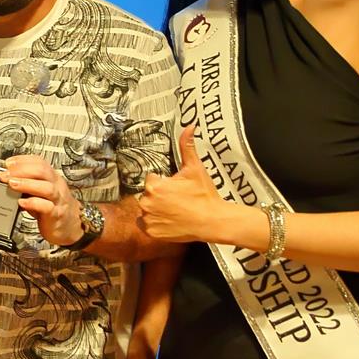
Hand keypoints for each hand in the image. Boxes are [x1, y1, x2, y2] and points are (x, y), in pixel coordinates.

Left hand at [0, 155, 83, 245]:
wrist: (70, 227)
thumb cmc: (52, 207)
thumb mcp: (40, 192)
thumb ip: (27, 184)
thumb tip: (7, 178)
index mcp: (52, 178)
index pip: (39, 162)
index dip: (23, 160)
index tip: (8, 163)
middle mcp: (56, 186)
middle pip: (43, 171)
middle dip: (21, 170)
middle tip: (5, 175)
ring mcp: (57, 200)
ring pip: (46, 188)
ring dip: (26, 184)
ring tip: (12, 184)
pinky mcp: (56, 215)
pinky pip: (47, 207)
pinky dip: (33, 203)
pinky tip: (22, 202)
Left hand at [137, 125, 233, 244]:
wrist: (212, 221)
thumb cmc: (204, 195)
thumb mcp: (195, 168)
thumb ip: (187, 147)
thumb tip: (189, 127)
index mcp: (154, 186)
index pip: (151, 179)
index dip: (164, 182)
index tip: (175, 187)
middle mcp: (146, 202)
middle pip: (148, 194)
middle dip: (160, 195)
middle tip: (178, 199)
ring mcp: (148, 219)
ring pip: (146, 209)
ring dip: (156, 208)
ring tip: (175, 210)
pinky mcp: (151, 232)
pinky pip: (145, 224)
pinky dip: (154, 223)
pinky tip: (170, 220)